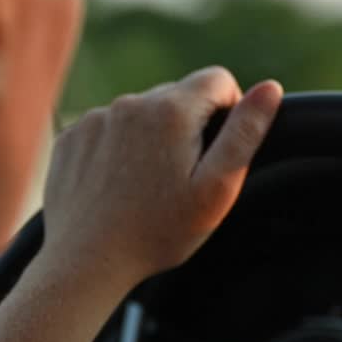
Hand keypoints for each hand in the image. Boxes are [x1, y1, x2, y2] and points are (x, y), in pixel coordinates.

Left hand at [40, 67, 282, 290]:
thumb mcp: (215, 190)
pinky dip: (119, 148)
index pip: (218, 79)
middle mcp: (131, 103)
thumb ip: (244, 134)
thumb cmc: (158, 232)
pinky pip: (108, 128)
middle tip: (183, 178)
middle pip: (178, 95)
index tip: (219, 150)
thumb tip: (270, 88)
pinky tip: (118, 186)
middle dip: (189, 126)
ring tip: (148, 185)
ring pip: (142, 113)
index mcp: (171, 110)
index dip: (230, 109)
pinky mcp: (71, 136)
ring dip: (152, 137)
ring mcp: (95, 118)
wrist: (86, 262)